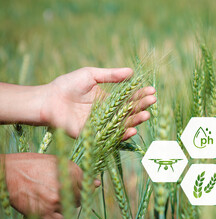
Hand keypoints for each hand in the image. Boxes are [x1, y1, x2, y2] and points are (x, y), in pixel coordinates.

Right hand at [4, 153, 96, 218]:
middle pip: (80, 198)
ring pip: (71, 209)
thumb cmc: (32, 164)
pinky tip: (53, 212)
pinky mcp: (45, 212)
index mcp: (71, 171)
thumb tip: (96, 183)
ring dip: (66, 207)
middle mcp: (66, 185)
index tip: (76, 188)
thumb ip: (78, 173)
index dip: (83, 188)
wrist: (8, 173)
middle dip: (74, 197)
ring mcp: (56, 200)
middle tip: (61, 194)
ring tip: (54, 200)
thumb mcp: (57, 162)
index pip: (87, 185)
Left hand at [41, 67, 155, 137]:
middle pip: (129, 112)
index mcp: (108, 100)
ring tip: (146, 114)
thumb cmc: (67, 85)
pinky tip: (132, 129)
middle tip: (153, 101)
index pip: (128, 98)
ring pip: (122, 124)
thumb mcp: (91, 75)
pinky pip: (110, 135)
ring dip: (135, 120)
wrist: (48, 99)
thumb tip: (132, 71)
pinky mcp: (93, 134)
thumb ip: (111, 75)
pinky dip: (122, 134)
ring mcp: (101, 125)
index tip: (152, 90)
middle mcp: (107, 114)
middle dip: (142, 106)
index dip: (140, 95)